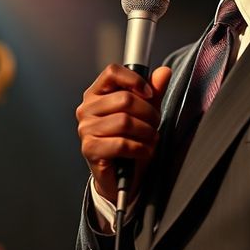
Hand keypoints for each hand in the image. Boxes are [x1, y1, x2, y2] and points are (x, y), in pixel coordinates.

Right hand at [76, 64, 171, 203]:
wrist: (119, 177)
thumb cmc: (130, 139)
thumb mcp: (145, 113)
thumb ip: (153, 92)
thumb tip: (164, 72)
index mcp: (96, 94)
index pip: (112, 72)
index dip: (134, 80)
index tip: (149, 94)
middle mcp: (87, 109)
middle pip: (125, 99)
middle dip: (149, 113)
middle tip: (155, 123)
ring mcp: (86, 129)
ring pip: (125, 122)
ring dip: (146, 132)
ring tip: (150, 138)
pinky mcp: (90, 149)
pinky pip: (122, 144)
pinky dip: (140, 148)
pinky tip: (143, 151)